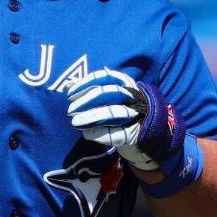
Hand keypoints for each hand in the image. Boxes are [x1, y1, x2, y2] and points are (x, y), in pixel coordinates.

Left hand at [65, 68, 185, 171]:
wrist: (147, 139)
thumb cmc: (122, 115)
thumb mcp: (110, 99)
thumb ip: (91, 91)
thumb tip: (68, 83)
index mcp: (127, 84)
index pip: (106, 78)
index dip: (86, 84)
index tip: (70, 93)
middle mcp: (134, 97)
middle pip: (110, 93)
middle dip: (87, 100)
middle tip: (70, 110)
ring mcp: (138, 116)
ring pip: (114, 113)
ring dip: (91, 117)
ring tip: (75, 123)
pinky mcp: (137, 135)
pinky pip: (117, 134)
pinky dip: (100, 134)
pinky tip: (87, 134)